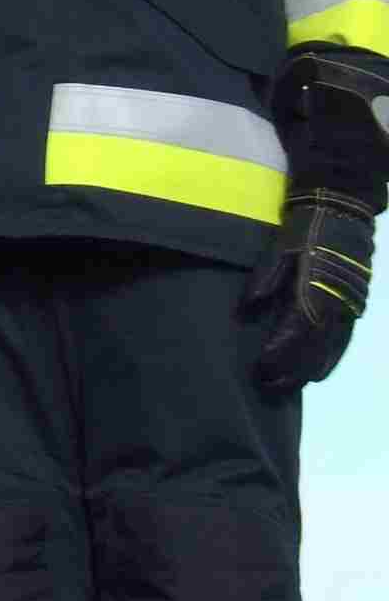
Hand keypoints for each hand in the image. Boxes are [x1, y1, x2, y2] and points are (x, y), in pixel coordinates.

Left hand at [246, 192, 371, 393]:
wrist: (342, 213)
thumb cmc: (304, 231)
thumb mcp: (278, 252)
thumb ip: (263, 282)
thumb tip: (245, 311)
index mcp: (315, 292)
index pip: (295, 332)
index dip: (279, 354)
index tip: (260, 370)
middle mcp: (336, 306)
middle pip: (314, 349)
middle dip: (291, 371)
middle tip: (268, 387)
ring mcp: (349, 308)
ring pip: (331, 350)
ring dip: (309, 371)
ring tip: (287, 387)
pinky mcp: (355, 307)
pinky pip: (343, 342)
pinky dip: (329, 359)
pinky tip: (317, 373)